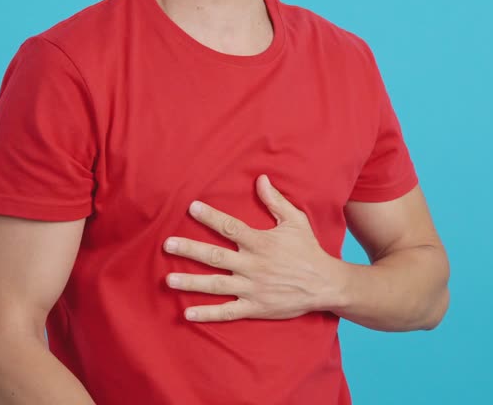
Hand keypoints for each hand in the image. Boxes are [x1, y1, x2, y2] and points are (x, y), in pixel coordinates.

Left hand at [162, 174, 346, 322]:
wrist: (325, 284)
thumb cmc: (309, 250)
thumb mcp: (296, 221)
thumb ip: (275, 201)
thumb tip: (260, 179)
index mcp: (261, 242)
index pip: (230, 227)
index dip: (210, 216)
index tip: (191, 207)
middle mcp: (252, 265)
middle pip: (214, 256)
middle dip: (189, 250)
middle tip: (167, 245)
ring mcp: (252, 288)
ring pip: (215, 285)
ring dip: (191, 283)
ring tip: (169, 280)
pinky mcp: (254, 307)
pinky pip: (227, 311)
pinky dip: (207, 313)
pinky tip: (188, 313)